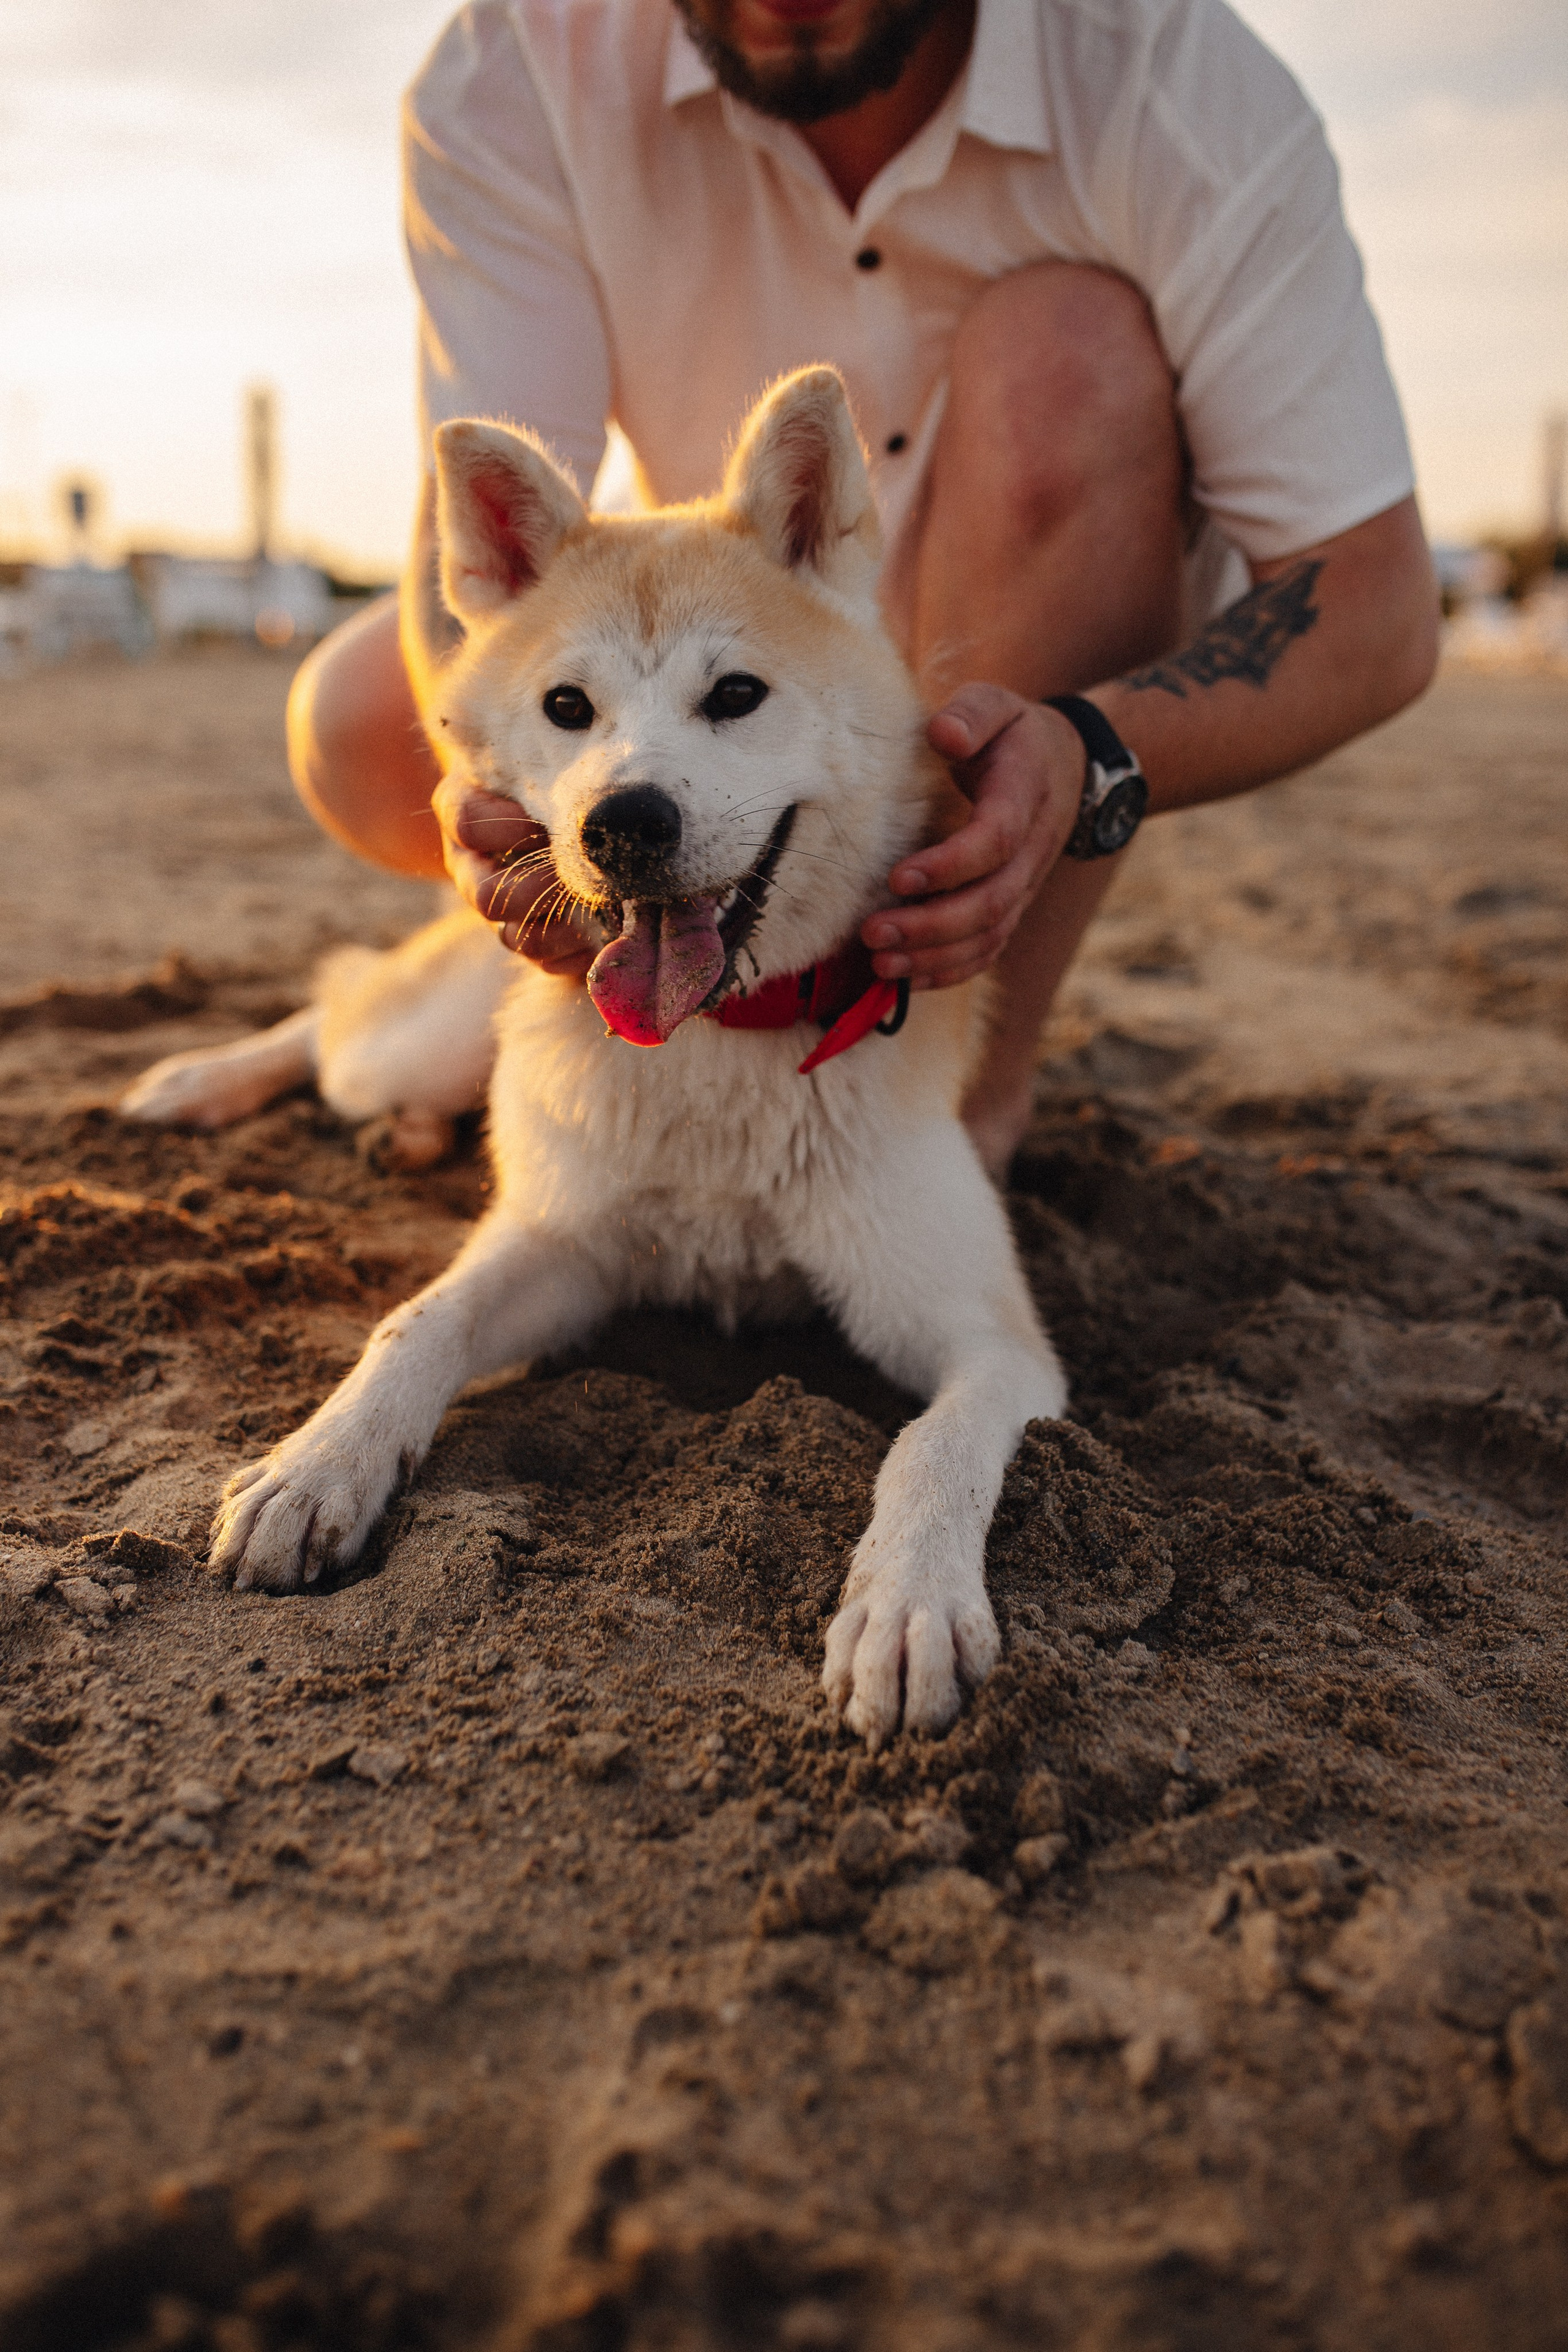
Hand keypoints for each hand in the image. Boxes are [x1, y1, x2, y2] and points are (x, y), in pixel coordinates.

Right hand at [431, 770, 596, 975]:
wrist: (549, 806)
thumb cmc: (548, 775)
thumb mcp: (539, 764)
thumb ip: (553, 770)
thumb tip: (601, 802)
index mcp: (462, 810)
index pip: (467, 823)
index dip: (509, 829)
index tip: (547, 826)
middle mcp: (468, 864)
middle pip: (485, 896)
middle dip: (538, 890)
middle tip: (580, 875)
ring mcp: (492, 907)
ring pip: (513, 937)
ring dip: (560, 929)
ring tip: (598, 911)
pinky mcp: (521, 937)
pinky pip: (542, 961)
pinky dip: (575, 953)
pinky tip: (602, 935)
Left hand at [860, 686, 1086, 987]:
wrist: (1068, 767)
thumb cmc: (1015, 735)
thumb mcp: (997, 705)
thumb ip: (971, 714)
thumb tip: (943, 733)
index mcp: (1025, 797)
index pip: (995, 841)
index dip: (951, 866)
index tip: (899, 878)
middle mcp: (1031, 850)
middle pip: (991, 902)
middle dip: (931, 925)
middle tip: (873, 932)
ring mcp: (1024, 885)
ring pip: (989, 935)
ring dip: (935, 957)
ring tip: (881, 963)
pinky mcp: (1013, 906)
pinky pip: (989, 950)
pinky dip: (951, 971)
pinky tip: (908, 978)